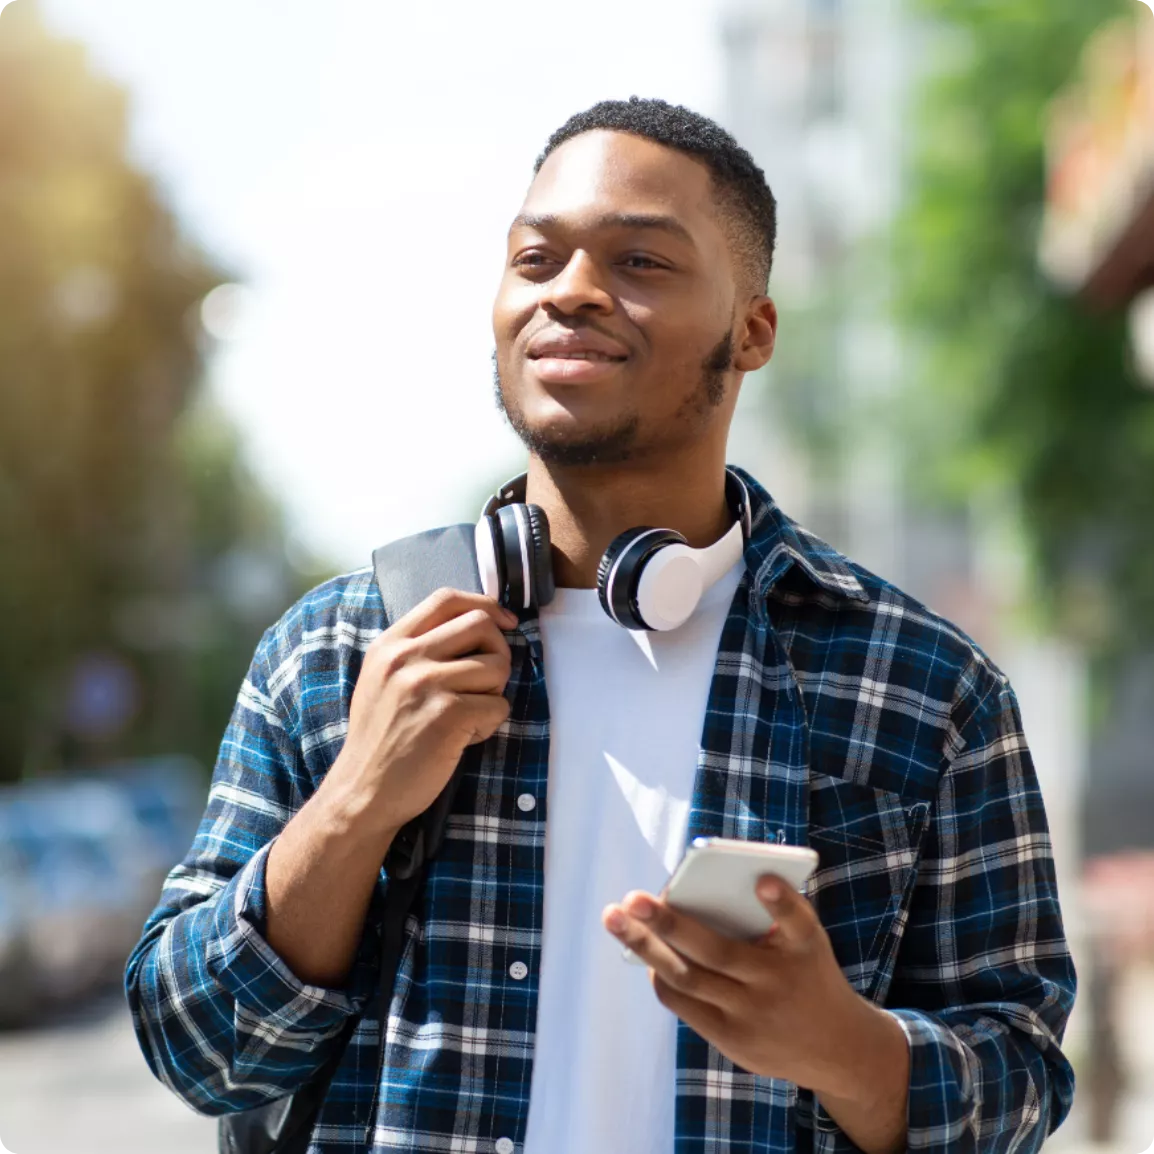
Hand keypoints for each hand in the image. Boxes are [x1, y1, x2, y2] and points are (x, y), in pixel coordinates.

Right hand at [327, 588, 516, 840]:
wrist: (361, 792)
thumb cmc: (381, 739)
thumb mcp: (383, 680)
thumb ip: (418, 650)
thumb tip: (478, 625)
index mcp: (390, 644)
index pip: (446, 599)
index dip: (485, 605)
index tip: (505, 622)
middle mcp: (405, 657)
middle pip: (481, 625)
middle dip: (499, 651)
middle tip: (488, 681)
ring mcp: (425, 684)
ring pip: (497, 665)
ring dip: (495, 692)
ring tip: (470, 715)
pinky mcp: (446, 715)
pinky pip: (498, 705)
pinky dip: (491, 724)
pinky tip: (464, 739)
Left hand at [602, 876, 892, 1100]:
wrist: (838, 1049)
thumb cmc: (810, 974)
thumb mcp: (809, 942)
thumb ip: (778, 913)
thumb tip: (725, 885)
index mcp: (803, 951)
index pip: (797, 923)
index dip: (781, 902)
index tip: (762, 880)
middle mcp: (776, 985)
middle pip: (715, 952)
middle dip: (668, 924)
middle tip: (631, 899)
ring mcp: (751, 1018)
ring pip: (688, 980)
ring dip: (646, 948)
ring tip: (615, 919)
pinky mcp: (733, 1042)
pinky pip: (685, 1004)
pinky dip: (662, 976)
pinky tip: (646, 952)